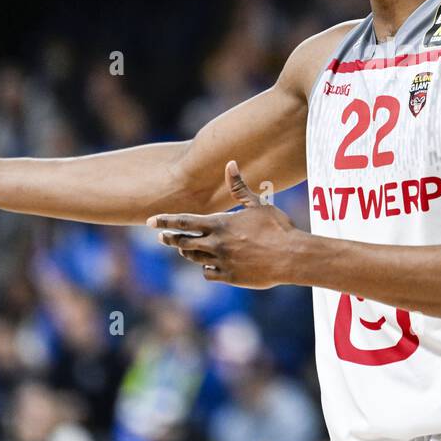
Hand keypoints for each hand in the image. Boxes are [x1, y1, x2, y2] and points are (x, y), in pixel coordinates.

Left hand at [150, 161, 302, 289]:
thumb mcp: (258, 204)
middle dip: (170, 239)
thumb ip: (239, 186)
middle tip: (162, 237)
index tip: (150, 221)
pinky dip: (206, 268)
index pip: (184, 222)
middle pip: (182, 242)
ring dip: (187, 252)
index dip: (165, 221)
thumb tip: (230, 163)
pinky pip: (208, 273)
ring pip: (193, 258)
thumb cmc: (277, 228)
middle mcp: (216, 243)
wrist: (291, 257)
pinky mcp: (230, 276)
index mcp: (220, 224)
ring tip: (183, 249)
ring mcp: (222, 261)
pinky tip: (209, 264)